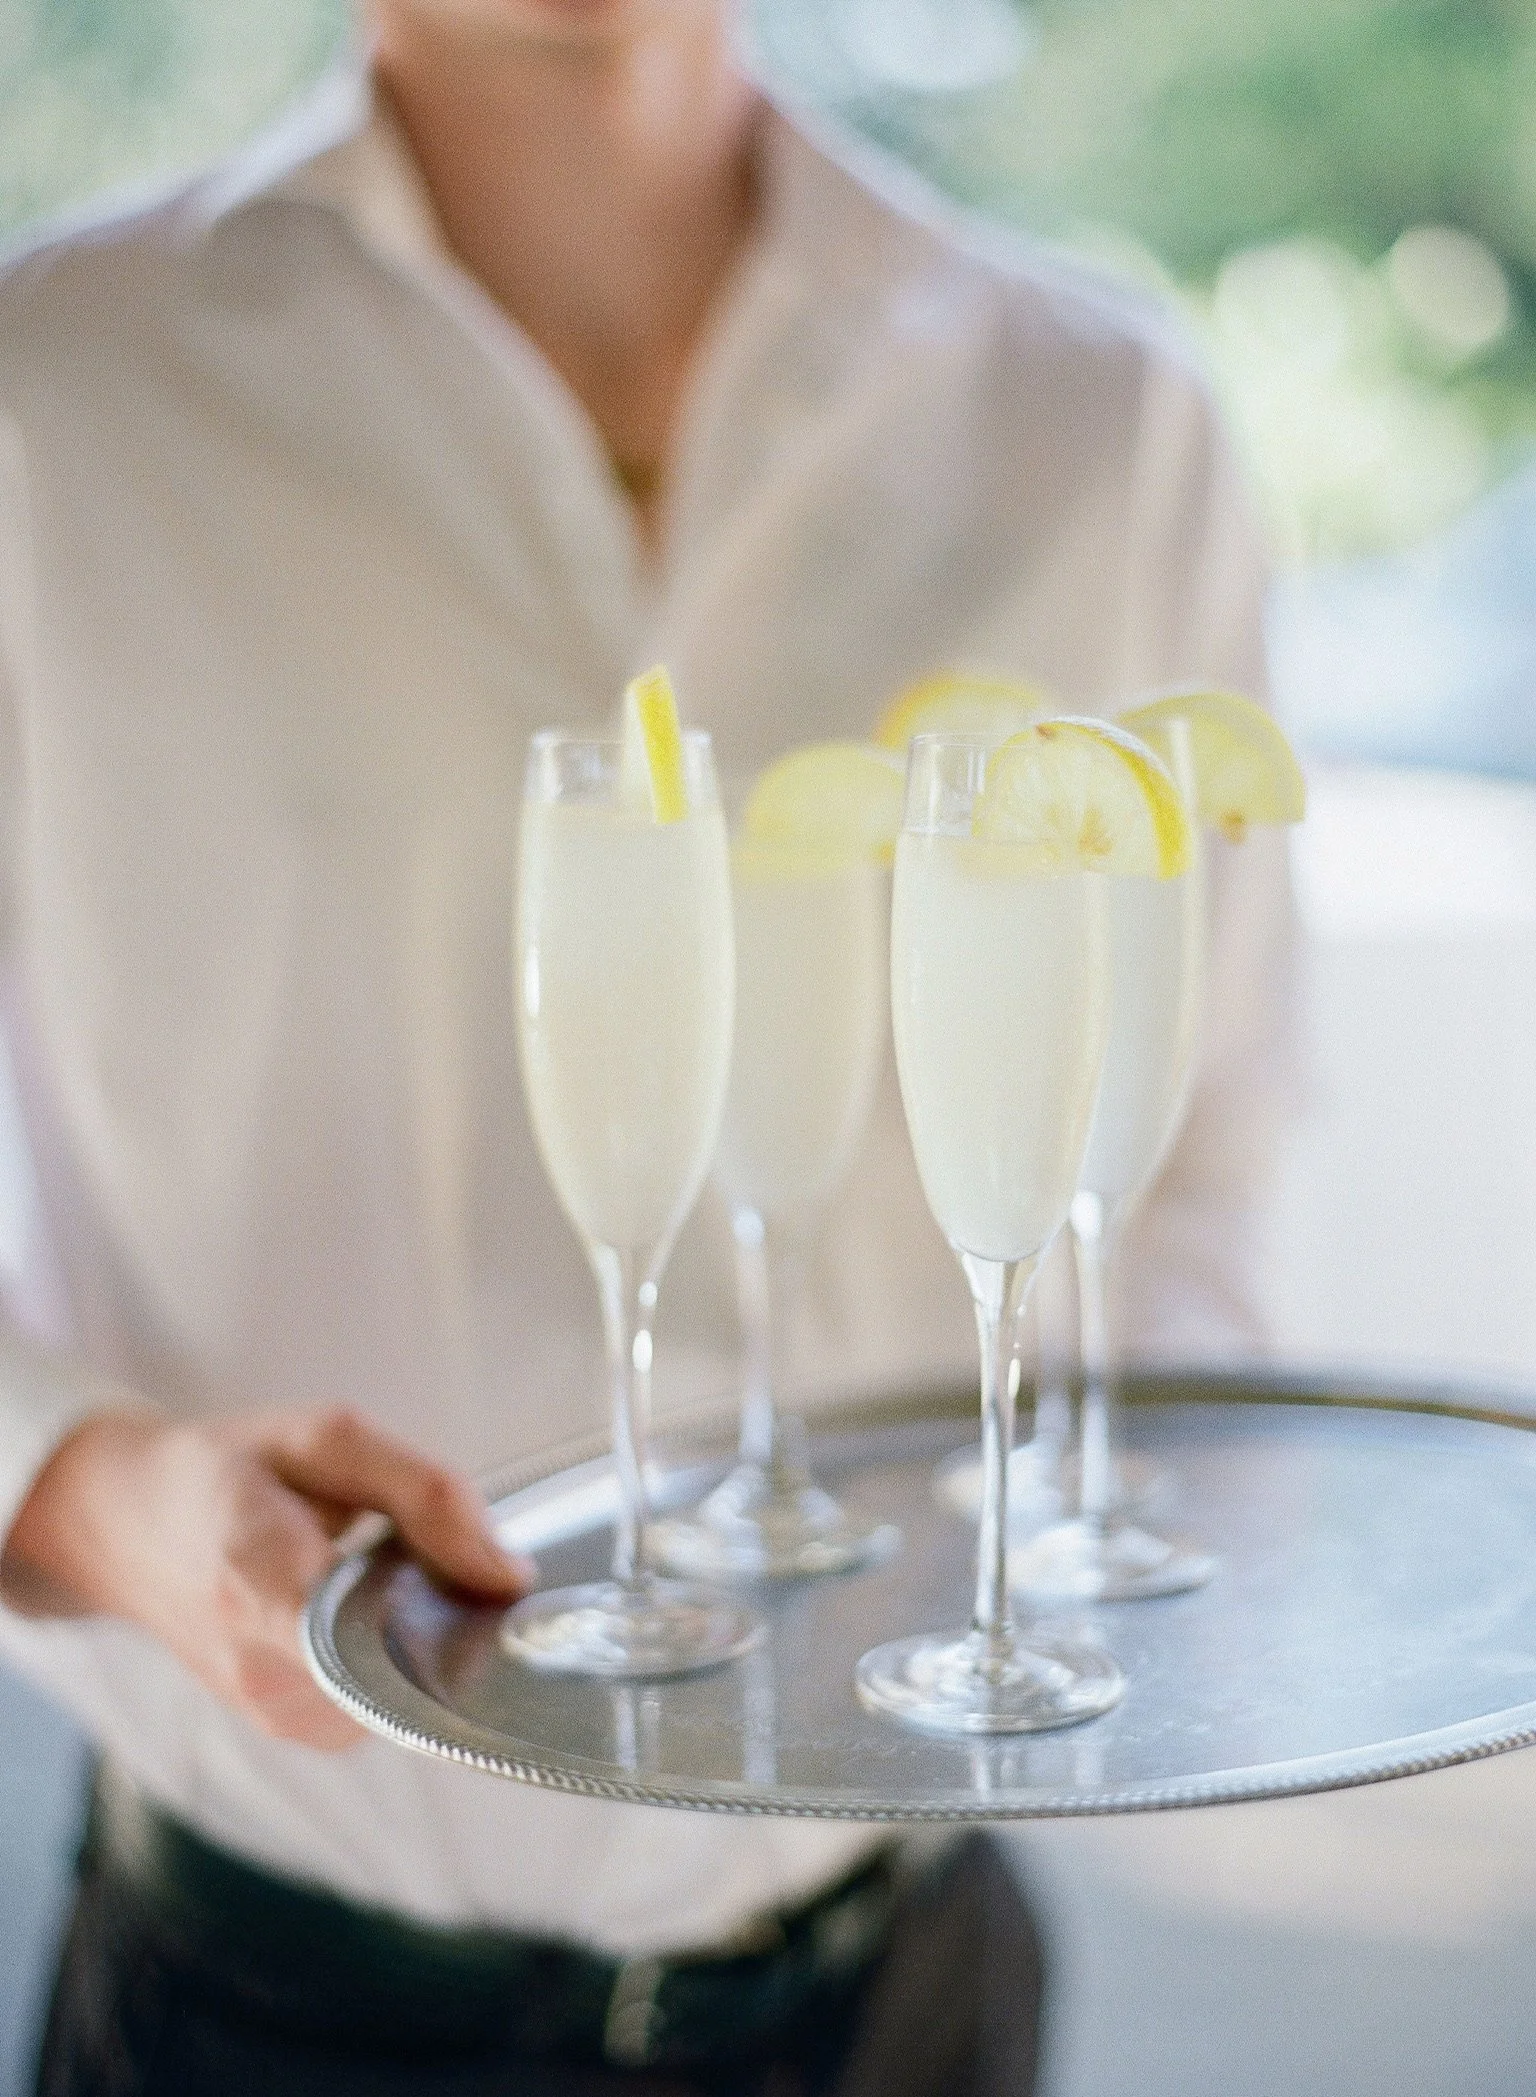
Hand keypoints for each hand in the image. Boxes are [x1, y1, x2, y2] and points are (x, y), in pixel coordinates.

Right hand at [5, 1407, 533, 1749]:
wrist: (123, 1526)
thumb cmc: (228, 1470)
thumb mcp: (325, 1439)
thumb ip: (425, 1496)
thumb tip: (508, 1574)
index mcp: (261, 1578)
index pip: (370, 1640)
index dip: (453, 1619)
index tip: (492, 1585)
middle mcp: (262, 1666)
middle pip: (412, 1667)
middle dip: (456, 1614)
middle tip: (441, 1553)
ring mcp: (271, 1710)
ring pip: (405, 1690)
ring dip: (424, 1633)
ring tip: (385, 1573)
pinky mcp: (284, 1727)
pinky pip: (379, 1703)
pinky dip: (395, 1655)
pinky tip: (368, 1608)